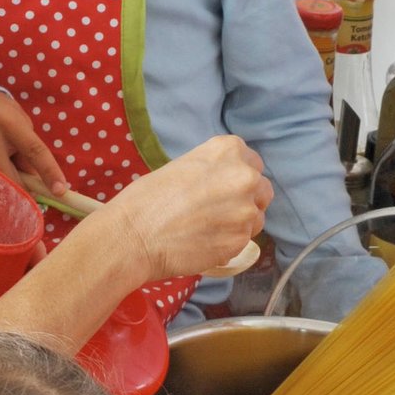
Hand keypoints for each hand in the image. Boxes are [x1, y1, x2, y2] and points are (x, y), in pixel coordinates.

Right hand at [0, 91, 70, 196]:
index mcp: (8, 124)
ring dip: (6, 186)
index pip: (35, 152)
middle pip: (13, 180)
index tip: (60, 191)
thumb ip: (30, 152)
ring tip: (1, 167)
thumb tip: (40, 185)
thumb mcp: (20, 124)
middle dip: (25, 191)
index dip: (49, 172)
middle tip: (30, 190)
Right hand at [104, 135, 269, 282]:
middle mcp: (244, 177)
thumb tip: (224, 186)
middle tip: (218, 211)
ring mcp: (245, 211)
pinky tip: (204, 242)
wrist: (133, 235)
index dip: (238, 177)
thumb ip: (213, 172)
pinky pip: (243, 242)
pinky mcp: (240, 241)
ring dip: (239, 224)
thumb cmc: (146, 199)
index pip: (252, 163)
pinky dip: (228, 243)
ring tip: (208, 229)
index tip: (223, 188)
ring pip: (256, 218)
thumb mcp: (184, 167)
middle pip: (261, 190)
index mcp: (229, 151)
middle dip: (246, 200)